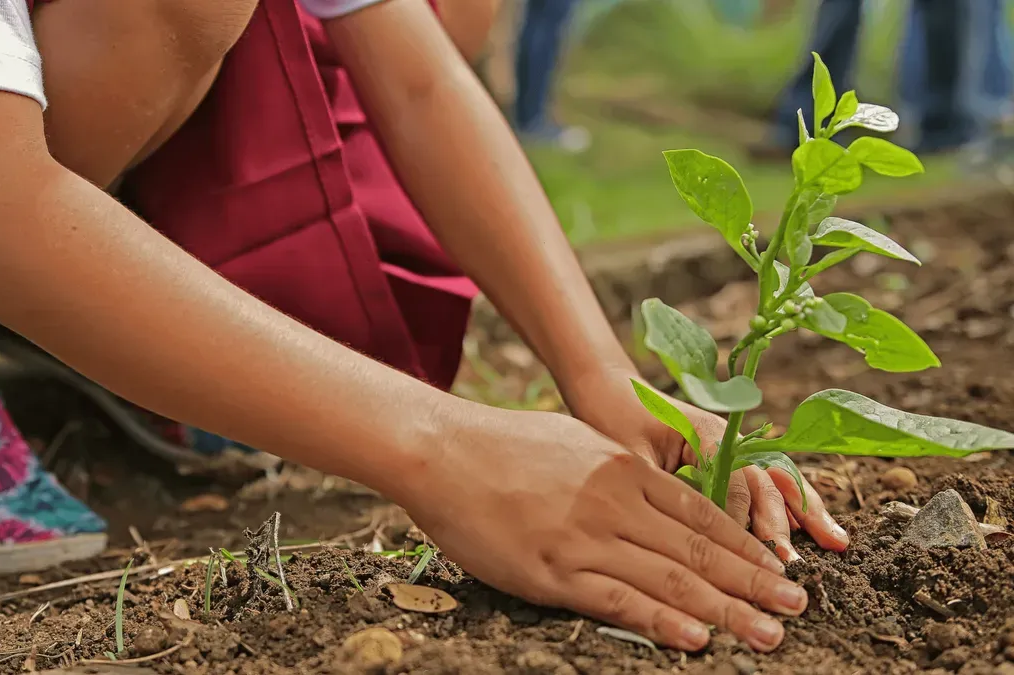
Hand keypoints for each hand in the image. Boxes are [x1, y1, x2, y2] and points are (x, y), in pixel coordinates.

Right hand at [400, 405, 807, 651]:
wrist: (443, 451)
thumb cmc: (504, 444)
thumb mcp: (577, 443)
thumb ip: (619, 472)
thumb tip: (652, 491)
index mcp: (625, 470)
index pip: (702, 515)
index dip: (746, 546)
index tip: (778, 568)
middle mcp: (617, 503)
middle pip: (700, 551)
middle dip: (754, 582)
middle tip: (796, 607)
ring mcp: (586, 538)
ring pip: (671, 580)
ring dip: (726, 610)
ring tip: (768, 632)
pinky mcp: (553, 571)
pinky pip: (618, 601)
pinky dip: (662, 622)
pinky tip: (697, 639)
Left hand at [562, 366, 848, 561]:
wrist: (609, 388)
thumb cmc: (612, 420)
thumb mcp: (629, 456)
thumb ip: (659, 489)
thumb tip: (681, 534)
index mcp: (705, 433)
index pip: (735, 482)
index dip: (743, 521)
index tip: (749, 556)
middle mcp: (728, 438)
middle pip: (765, 481)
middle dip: (783, 523)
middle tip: (792, 564)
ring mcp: (734, 445)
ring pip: (777, 480)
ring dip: (804, 512)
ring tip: (835, 543)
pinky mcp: (730, 456)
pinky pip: (768, 480)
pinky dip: (793, 503)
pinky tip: (817, 528)